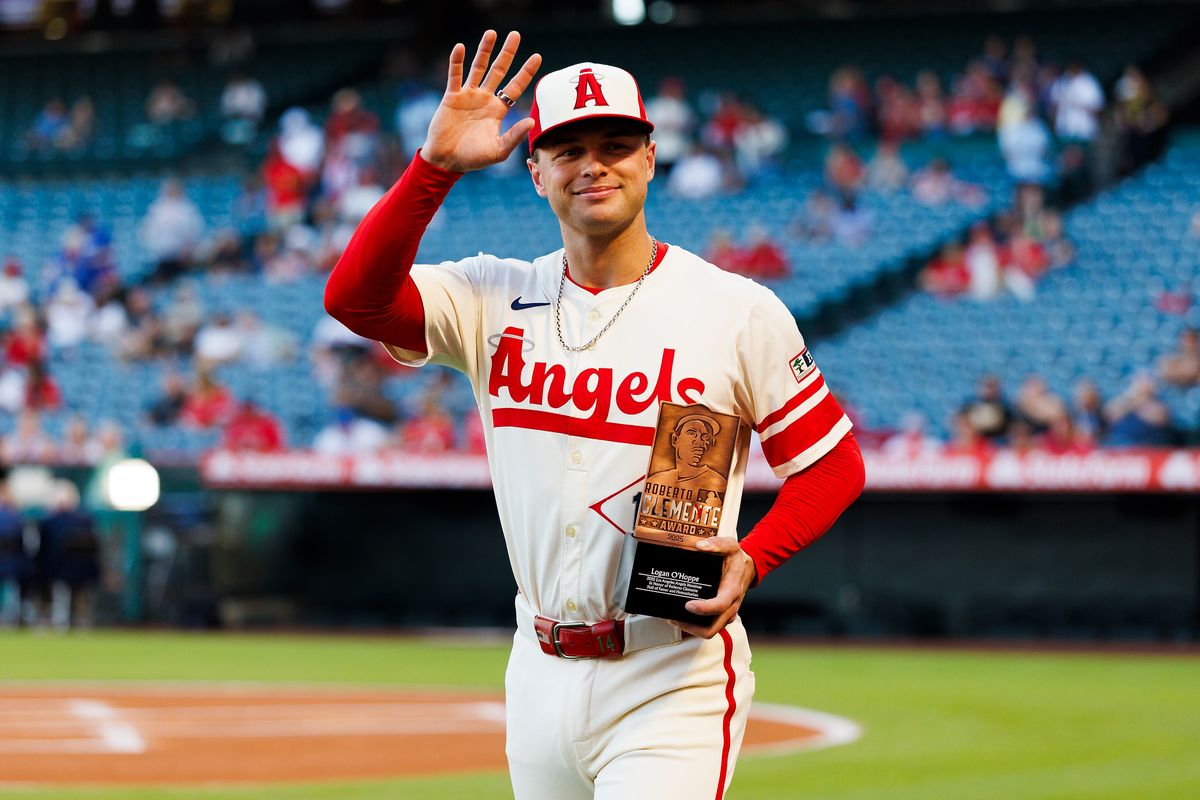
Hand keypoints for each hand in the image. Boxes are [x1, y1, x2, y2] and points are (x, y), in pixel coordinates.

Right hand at [421, 30, 541, 172]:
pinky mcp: (451, 96)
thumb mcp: (498, 151)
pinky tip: (460, 47)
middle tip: (516, 35)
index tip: (537, 56)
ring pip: (478, 68)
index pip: (516, 87)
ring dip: (484, 51)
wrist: (446, 161)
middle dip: (507, 53)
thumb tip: (532, 121)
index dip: (526, 72)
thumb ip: (514, 136)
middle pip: (499, 70)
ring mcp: (468, 96)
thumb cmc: (473, 159)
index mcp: (497, 110)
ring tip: (491, 33)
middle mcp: (484, 99)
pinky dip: (457, 62)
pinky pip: (455, 75)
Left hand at [671, 537, 756, 638]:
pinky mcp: (722, 615)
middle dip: (691, 627)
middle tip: (674, 618)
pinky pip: (709, 626)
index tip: (688, 605)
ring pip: (710, 630)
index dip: (703, 609)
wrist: (747, 568)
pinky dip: (695, 625)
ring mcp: (727, 613)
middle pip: (713, 628)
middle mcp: (731, 606)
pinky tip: (682, 616)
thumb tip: (701, 546)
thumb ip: (717, 544)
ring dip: (691, 628)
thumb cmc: (737, 558)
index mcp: (732, 590)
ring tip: (674, 618)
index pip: (720, 605)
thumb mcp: (730, 546)